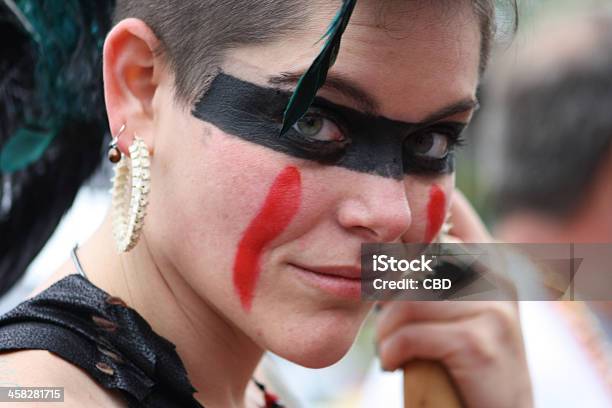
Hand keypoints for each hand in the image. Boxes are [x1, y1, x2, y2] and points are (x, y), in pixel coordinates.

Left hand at [375, 190, 533, 407]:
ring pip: (408, 299)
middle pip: (417, 258)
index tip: (388, 228)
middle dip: (387, 288)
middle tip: (381, 312)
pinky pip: (412, 333)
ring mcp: (493, 308)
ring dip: (386, 329)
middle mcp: (496, 277)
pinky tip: (393, 363)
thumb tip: (381, 251)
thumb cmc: (464, 357)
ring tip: (389, 346)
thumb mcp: (456, 308)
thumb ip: (433, 275)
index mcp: (490, 262)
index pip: (456, 211)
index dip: (420, 208)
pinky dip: (392, 351)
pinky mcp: (479, 341)